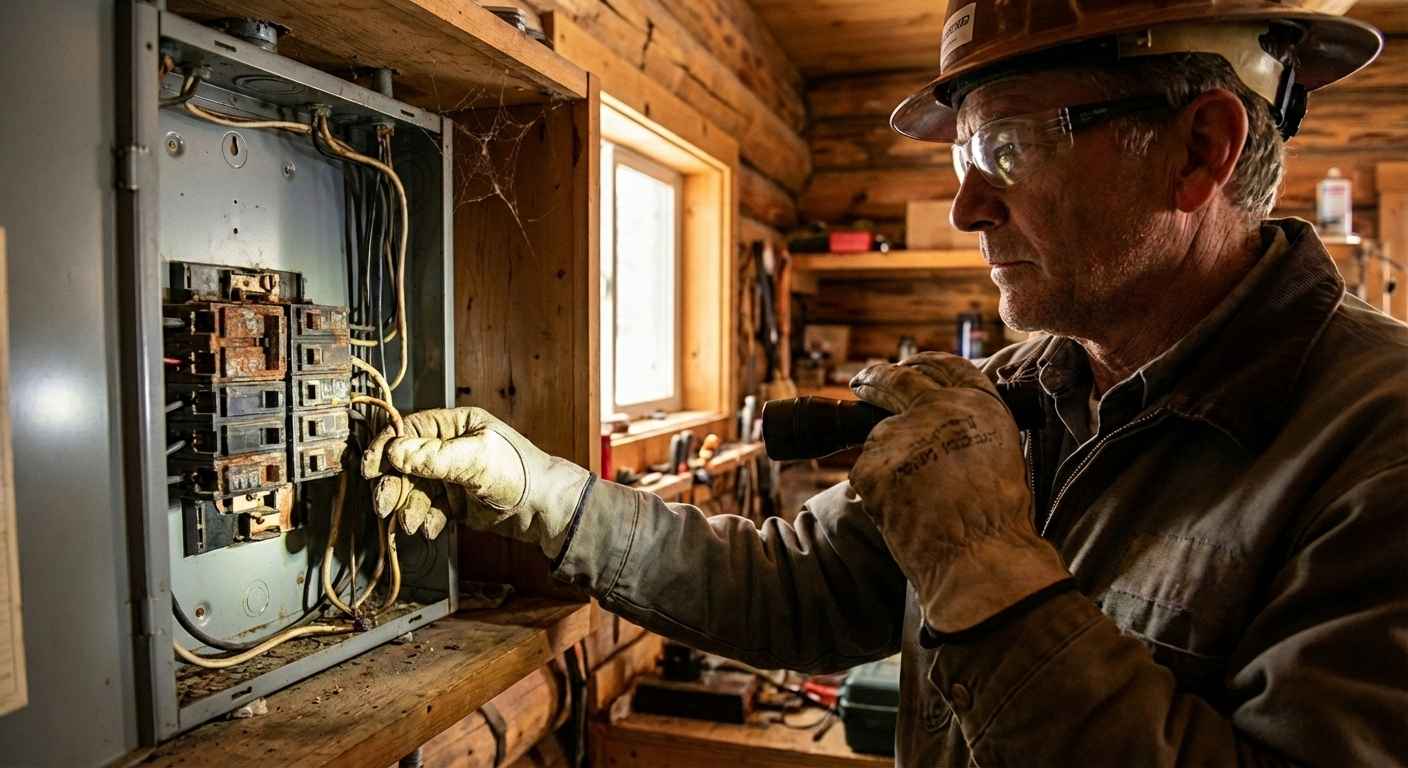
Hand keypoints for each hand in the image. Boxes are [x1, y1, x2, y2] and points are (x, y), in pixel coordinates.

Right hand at [361, 407, 591, 558]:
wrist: (543, 510)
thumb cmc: (519, 473)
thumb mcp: (477, 459)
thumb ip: (435, 457)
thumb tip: (395, 451)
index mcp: (455, 425)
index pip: (408, 431)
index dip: (385, 448)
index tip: (370, 468)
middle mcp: (449, 448)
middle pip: (405, 463)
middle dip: (393, 485)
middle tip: (385, 506)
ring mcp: (450, 475)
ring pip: (414, 490)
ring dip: (408, 508)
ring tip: (413, 524)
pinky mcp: (454, 501)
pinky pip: (428, 509)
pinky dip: (425, 521)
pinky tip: (432, 529)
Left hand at [849, 352, 1068, 632]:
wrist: (979, 554)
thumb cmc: (998, 518)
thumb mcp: (999, 453)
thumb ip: (969, 427)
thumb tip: (942, 423)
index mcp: (976, 403)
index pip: (944, 366)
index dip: (925, 364)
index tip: (911, 366)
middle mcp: (935, 407)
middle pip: (897, 378)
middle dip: (877, 377)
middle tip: (864, 381)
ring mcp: (898, 432)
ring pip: (880, 437)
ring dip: (888, 459)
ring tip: (915, 497)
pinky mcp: (871, 463)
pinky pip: (867, 473)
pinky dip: (878, 491)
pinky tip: (903, 512)